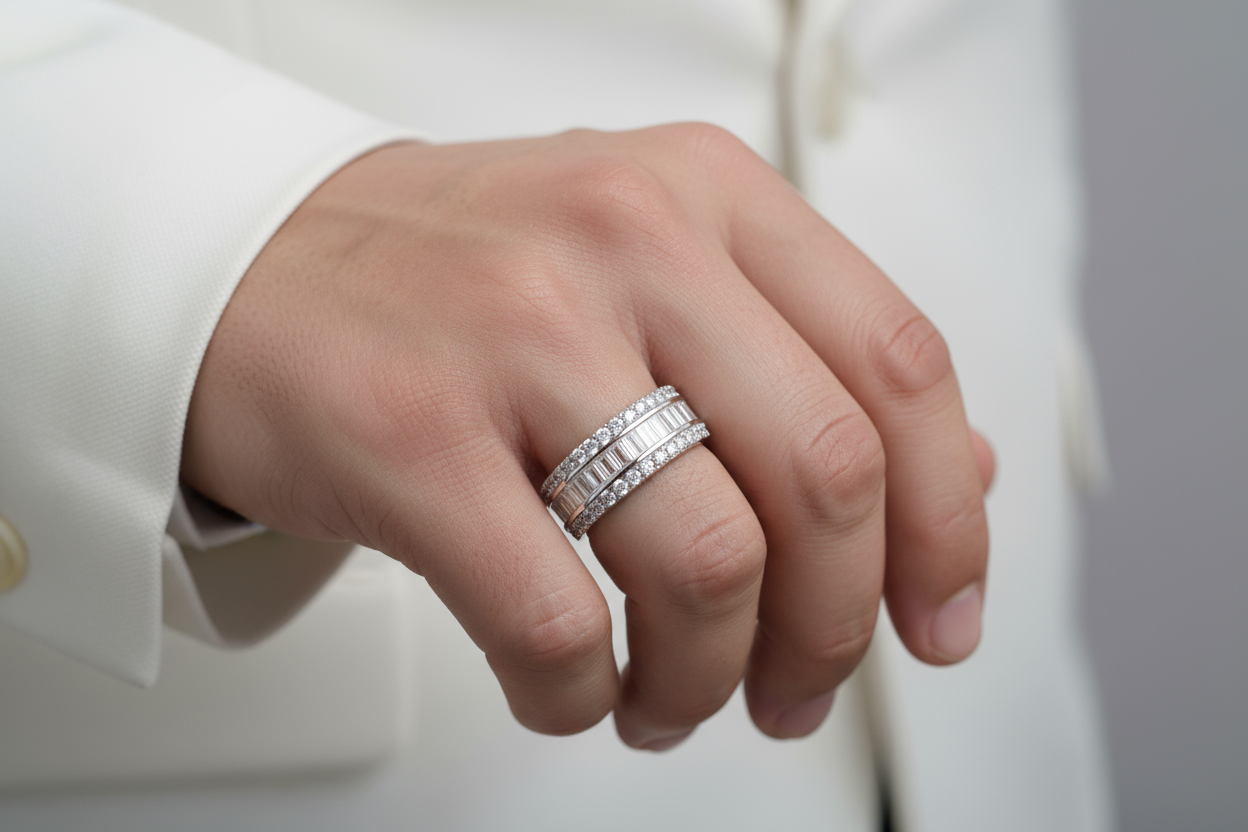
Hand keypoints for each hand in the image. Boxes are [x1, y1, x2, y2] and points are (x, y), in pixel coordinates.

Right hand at [182, 125, 991, 749]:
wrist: (250, 266)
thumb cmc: (458, 277)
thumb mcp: (653, 264)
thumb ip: (807, 356)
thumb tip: (956, 477)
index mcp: (704, 197)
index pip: (897, 368)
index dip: (945, 523)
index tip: (936, 617)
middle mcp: (625, 245)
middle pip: (824, 479)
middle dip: (833, 628)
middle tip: (796, 684)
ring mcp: (517, 334)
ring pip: (707, 564)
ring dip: (709, 677)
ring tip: (673, 697)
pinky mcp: (413, 436)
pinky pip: (556, 622)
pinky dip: (583, 695)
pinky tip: (572, 687)